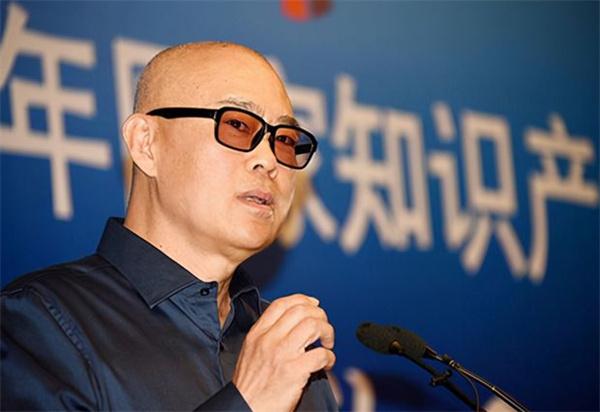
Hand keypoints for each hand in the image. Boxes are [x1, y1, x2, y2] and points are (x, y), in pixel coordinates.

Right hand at [232, 294, 334, 411]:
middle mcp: (269, 340)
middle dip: (320, 316)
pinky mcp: (294, 371)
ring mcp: (282, 354)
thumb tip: (292, 321)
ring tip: (328, 343)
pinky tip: (326, 364)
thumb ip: (268, 334)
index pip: (282, 304)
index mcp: (258, 334)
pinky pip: (321, 354)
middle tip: (324, 328)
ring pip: (313, 325)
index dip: (303, 300)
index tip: (314, 305)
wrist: (245, 409)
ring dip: (327, 332)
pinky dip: (329, 357)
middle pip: (302, 311)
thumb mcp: (251, 351)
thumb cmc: (250, 385)